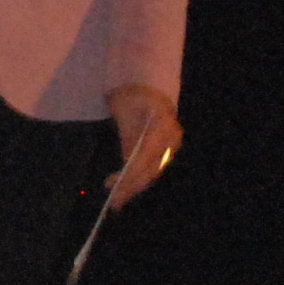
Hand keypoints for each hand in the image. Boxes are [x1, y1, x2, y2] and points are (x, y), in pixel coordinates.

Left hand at [106, 85, 181, 207]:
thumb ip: (129, 137)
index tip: (112, 186)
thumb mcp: (125, 112)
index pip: (144, 158)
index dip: (129, 176)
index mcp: (162, 127)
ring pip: (153, 170)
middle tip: (114, 202)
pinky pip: (153, 166)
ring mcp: (171, 143)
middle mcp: (171, 138)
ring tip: (119, 198)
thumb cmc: (133, 93)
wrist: (147, 82)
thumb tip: (127, 164)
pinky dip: (140, 177)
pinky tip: (128, 185)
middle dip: (132, 186)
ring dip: (136, 185)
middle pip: (151, 169)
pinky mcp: (166, 147)